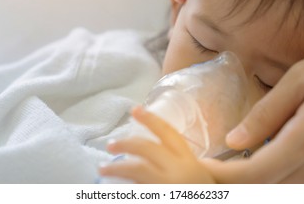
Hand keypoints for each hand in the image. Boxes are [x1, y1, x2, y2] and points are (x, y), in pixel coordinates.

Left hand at [99, 106, 215, 182]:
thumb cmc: (200, 193)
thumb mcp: (196, 176)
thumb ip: (180, 163)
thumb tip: (155, 152)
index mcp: (189, 161)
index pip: (168, 134)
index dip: (151, 119)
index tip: (135, 109)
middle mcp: (178, 171)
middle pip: (146, 149)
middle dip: (126, 144)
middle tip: (110, 145)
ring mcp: (166, 187)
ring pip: (136, 170)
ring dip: (115, 168)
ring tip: (102, 169)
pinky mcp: (156, 197)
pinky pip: (136, 191)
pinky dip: (123, 190)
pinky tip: (112, 190)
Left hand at [215, 44, 303, 182]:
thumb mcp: (301, 80)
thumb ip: (266, 113)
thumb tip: (233, 140)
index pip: (253, 175)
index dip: (222, 178)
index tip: (198, 168)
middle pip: (263, 190)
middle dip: (231, 181)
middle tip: (210, 165)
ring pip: (280, 191)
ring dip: (251, 181)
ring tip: (229, 162)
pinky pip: (300, 185)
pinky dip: (274, 179)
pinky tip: (263, 160)